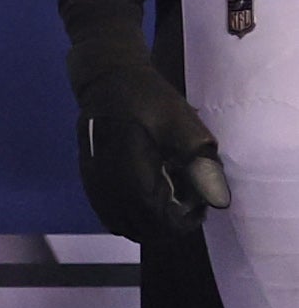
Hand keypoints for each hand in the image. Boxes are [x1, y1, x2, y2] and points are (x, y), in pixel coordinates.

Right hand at [76, 57, 232, 242]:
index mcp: (130, 173)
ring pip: (122, 225)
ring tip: (168, 204)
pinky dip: (130, 218)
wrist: (108, 79)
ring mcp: (94, 183)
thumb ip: (201, 165)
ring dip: (148, 225)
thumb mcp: (184, 126)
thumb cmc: (148, 99)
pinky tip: (146, 201)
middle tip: (188, 207)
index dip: (183, 223)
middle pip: (139, 228)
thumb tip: (218, 201)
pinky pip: (108, 214)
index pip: (156, 218)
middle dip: (168, 226)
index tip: (199, 209)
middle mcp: (107, 184)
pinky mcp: (89, 179)